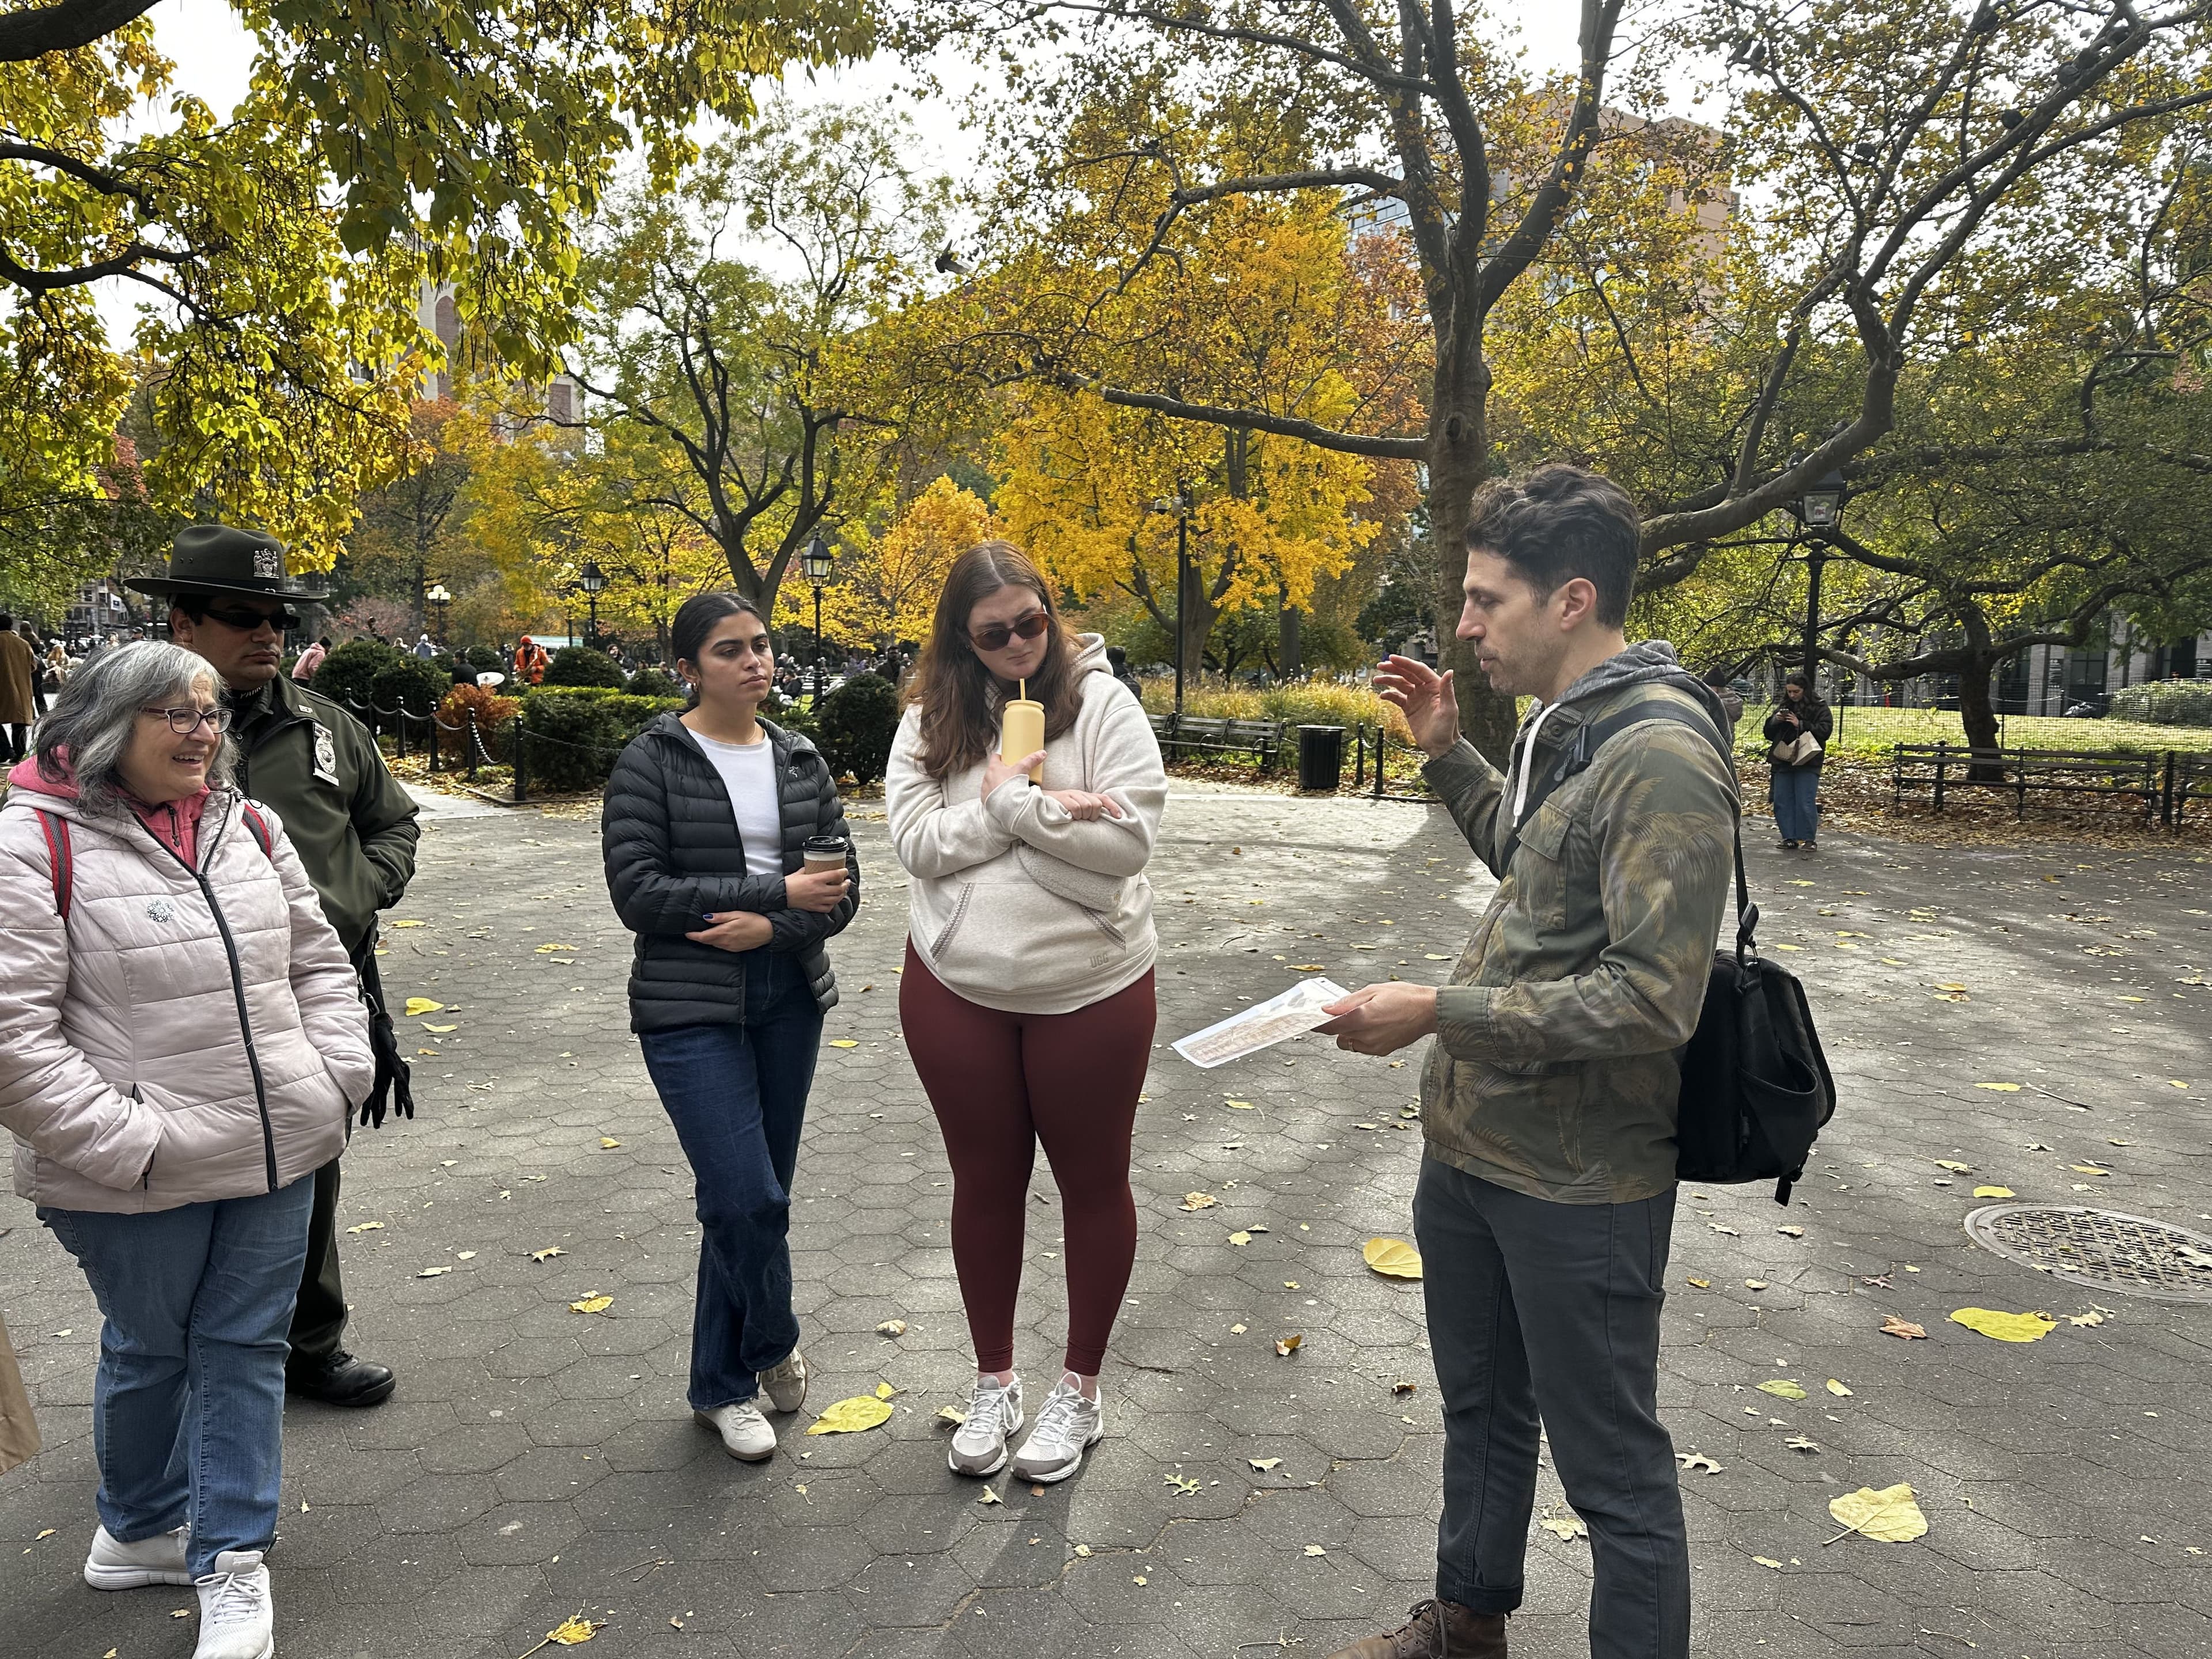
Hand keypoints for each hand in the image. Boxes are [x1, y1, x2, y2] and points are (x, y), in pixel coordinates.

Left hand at [687, 911, 773, 951]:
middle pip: (707, 941)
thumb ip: (720, 917)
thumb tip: (706, 917)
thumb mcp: (736, 914)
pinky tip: (717, 937)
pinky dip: (716, 942)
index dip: (693, 936)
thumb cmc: (754, 920)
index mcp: (724, 932)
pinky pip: (721, 947)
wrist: (768, 931)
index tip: (686, 933)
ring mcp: (730, 947)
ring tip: (702, 933)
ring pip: (713, 945)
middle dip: (698, 938)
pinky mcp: (735, 949)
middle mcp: (725, 942)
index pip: (703, 937)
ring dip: (707, 940)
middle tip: (692, 932)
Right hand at [784, 865, 850, 912]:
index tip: (845, 871)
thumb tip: (814, 866)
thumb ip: (809, 869)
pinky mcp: (814, 907)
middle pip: (839, 888)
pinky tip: (833, 901)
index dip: (843, 873)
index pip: (835, 875)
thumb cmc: (789, 883)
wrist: (781, 895)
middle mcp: (819, 890)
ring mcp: (818, 900)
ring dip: (842, 894)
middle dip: (846, 884)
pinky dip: (833, 904)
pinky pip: (828, 908)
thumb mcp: (800, 872)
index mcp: (816, 879)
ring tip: (843, 891)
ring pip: (836, 899)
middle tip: (846, 881)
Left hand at [982, 749, 1044, 796]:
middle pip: (993, 770)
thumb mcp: (1022, 769)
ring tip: (1008, 786)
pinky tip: (1003, 796)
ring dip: (998, 783)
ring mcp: (985, 788)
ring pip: (991, 782)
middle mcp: (987, 777)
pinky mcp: (986, 799)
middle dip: (1001, 772)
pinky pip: (990, 794)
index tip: (1008, 759)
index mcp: (993, 767)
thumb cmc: (1011, 785)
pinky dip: (995, 794)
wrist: (1007, 806)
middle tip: (1011, 774)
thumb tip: (1042, 753)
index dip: (1002, 757)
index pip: (995, 757)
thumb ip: (1031, 760)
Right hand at [1044, 789, 1123, 821]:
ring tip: (1075, 819)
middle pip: (1096, 804)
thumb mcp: (1075, 809)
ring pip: (1087, 806)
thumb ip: (1086, 812)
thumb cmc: (1059, 809)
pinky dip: (1075, 815)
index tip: (1119, 817)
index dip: (1113, 807)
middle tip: (1083, 820)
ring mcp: (1071, 795)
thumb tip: (1099, 822)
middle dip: (1093, 816)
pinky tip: (1070, 818)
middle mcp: (1079, 793)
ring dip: (1083, 816)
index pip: (1103, 798)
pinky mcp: (1063, 798)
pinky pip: (1076, 808)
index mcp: (1084, 796)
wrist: (1039, 802)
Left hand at [1315, 982, 1439, 1055]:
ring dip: (1349, 1033)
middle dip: (1336, 1026)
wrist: (1429, 1011)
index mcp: (1361, 1017)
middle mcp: (1365, 1035)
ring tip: (1363, 1019)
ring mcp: (1374, 1046)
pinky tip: (1374, 1027)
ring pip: (1349, 1043)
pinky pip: (1362, 1047)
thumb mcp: (1373, 990)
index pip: (1329, 1027)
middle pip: (1337, 1036)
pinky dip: (1361, 1039)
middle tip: (1342, 1014)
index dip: (1317, 1025)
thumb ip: (1348, 1002)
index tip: (1311, 1021)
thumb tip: (1327, 1009)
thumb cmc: (1404, 996)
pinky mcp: (1382, 1051)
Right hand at [1373, 655, 1460, 757]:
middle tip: (1380, 666)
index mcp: (1435, 687)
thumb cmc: (1447, 729)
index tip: (1392, 658)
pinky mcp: (1409, 708)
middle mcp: (1425, 690)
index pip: (1419, 670)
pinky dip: (1389, 695)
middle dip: (1393, 669)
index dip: (1405, 663)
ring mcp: (1416, 698)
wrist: (1440, 747)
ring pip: (1400, 684)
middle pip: (1408, 674)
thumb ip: (1447, 690)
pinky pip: (1397, 698)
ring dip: (1388, 680)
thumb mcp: (1448, 709)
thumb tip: (1449, 672)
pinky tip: (1382, 695)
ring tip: (1376, 680)